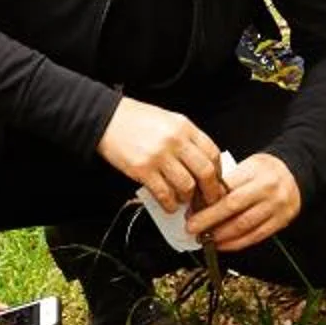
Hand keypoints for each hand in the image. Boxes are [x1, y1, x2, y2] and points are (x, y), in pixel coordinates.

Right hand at [98, 97, 227, 213]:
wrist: (107, 118)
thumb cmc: (136, 120)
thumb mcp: (168, 121)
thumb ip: (186, 140)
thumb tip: (201, 166)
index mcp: (184, 126)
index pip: (212, 153)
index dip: (218, 173)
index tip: (216, 183)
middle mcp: (175, 140)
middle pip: (205, 172)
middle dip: (210, 191)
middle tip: (208, 201)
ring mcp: (159, 155)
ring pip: (186, 186)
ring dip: (188, 198)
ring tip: (184, 200)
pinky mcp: (143, 169)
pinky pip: (164, 193)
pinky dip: (170, 204)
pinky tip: (169, 205)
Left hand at [193, 152, 301, 253]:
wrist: (294, 173)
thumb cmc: (264, 170)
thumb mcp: (245, 166)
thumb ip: (226, 183)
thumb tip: (200, 202)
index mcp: (255, 171)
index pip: (226, 189)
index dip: (206, 203)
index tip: (191, 211)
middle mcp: (267, 189)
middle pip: (233, 208)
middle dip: (209, 221)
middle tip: (192, 228)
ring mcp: (276, 207)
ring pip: (244, 226)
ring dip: (221, 235)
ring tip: (205, 239)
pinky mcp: (281, 221)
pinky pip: (256, 236)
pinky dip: (236, 243)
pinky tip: (223, 244)